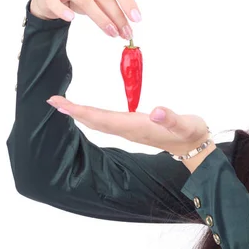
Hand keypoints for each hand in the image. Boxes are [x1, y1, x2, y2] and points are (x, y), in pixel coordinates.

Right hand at [30, 0, 141, 39]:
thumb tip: (129, 22)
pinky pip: (57, 2)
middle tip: (125, 32)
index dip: (128, 2)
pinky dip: (65, 11)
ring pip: (85, 0)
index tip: (136, 18)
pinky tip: (71, 18)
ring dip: (101, 19)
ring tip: (111, 33)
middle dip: (117, 16)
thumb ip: (112, 1)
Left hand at [46, 95, 214, 168]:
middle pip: (95, 121)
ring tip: (64, 105)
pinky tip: (87, 112)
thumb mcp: (187, 125)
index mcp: (137, 127)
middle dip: (73, 112)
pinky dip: (92, 115)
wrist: (195, 147)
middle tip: (53, 101)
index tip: (61, 104)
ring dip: (80, 114)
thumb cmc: (191, 133)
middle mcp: (129, 130)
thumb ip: (172, 119)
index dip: (81, 111)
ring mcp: (130, 130)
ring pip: (99, 122)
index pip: (103, 119)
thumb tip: (157, 112)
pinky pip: (106, 122)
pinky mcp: (133, 128)